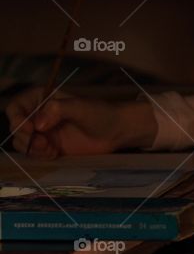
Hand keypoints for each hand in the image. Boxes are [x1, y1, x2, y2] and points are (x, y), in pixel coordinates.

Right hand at [5, 86, 155, 156]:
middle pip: (16, 127)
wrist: (117, 131)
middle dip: (26, 137)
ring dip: (32, 148)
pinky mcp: (50, 147)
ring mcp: (44, 132)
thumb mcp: (80, 108)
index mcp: (43, 98)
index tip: (30, 130)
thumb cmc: (100, 114)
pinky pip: (34, 153)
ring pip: (22, 142)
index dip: (16, 119)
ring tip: (51, 149)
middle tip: (45, 143)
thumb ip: (57, 110)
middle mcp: (39, 115)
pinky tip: (55, 153)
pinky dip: (39, 155)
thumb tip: (38, 124)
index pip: (16, 107)